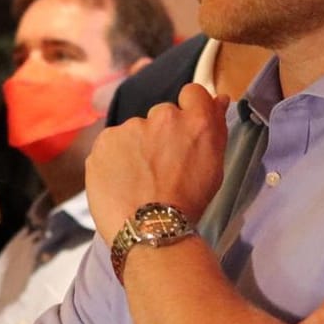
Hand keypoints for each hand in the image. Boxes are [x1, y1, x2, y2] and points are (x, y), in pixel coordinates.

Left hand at [86, 82, 227, 242]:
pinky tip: (120, 183)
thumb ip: (215, 129)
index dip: (188, 109)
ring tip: (138, 182)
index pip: (193, 93)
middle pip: (161, 115)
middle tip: (160, 168)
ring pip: (133, 132)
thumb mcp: (213, 167)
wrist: (150, 231)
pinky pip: (111, 145)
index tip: (183, 132)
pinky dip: (114, 160)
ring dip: (135, 149)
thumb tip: (219, 99)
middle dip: (160, 135)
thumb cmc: (188, 204)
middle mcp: (163, 116)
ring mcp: (130, 127)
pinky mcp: (104, 141)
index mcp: (195, 122)